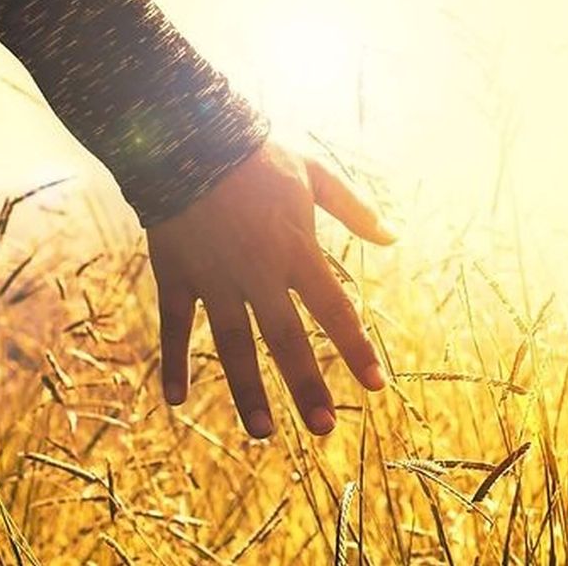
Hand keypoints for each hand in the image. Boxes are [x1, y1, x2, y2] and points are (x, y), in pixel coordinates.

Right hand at [146, 138, 395, 437]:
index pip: (335, 310)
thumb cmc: (258, 155)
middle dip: (307, 385)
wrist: (189, 136)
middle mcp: (258, 272)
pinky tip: (175, 400)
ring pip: (233, 344)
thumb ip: (355, 208)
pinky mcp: (177, 274)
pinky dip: (173, 361)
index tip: (376, 386)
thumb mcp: (314, 174)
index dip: (356, 349)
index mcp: (296, 250)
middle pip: (287, 339)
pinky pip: (175, 325)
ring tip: (264, 432)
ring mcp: (215, 277)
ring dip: (248, 390)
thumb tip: (394, 237)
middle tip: (325, 428)